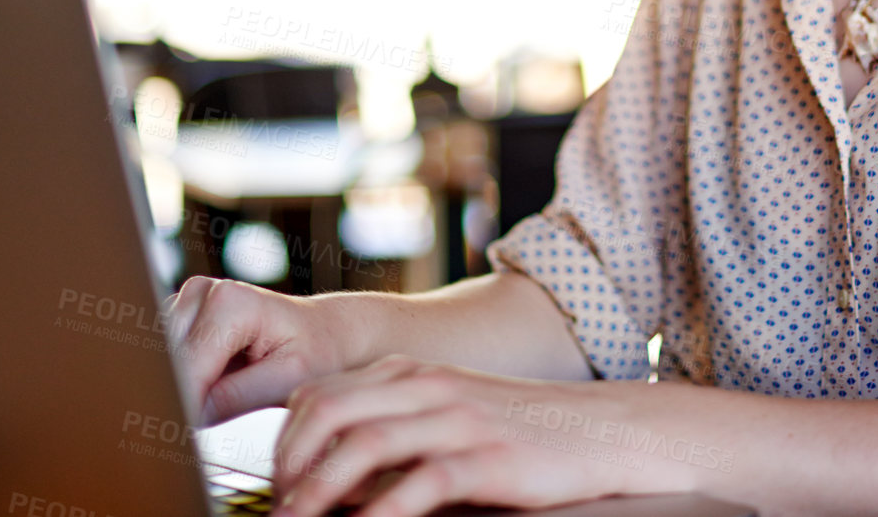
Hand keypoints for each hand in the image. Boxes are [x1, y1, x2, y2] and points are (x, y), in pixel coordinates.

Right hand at [162, 276, 358, 425]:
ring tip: (224, 396)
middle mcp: (204, 292)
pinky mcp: (184, 316)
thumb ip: (234, 398)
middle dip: (181, 397)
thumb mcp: (287, 381)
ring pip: (160, 362)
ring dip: (180, 387)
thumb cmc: (317, 351)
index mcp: (230, 302)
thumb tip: (186, 416)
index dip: (186, 409)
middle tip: (202, 427)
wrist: (328, 333)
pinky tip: (215, 383)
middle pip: (168, 364)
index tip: (185, 440)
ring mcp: (190, 301)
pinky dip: (182, 378)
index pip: (187, 370)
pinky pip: (165, 358)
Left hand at [270, 356, 657, 516]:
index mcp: (413, 374)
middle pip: (328, 411)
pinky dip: (383, 511)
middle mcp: (429, 387)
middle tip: (276, 507)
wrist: (606, 430)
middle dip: (287, 465)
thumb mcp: (451, 413)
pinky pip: (422, 482)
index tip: (271, 484)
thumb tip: (329, 478)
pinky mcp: (489, 458)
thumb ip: (396, 427)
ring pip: (364, 443)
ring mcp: (459, 419)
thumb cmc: (524, 430)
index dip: (282, 441)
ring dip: (318, 490)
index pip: (320, 393)